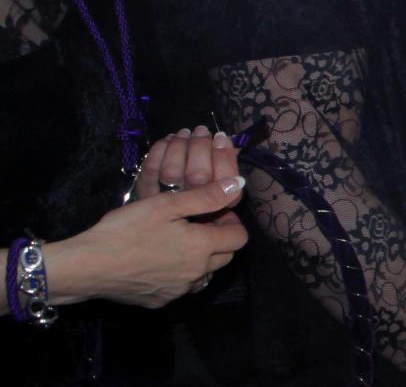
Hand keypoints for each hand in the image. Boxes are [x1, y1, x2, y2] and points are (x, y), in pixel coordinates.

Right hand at [45, 175, 247, 307]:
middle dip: (219, 238)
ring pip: (204, 274)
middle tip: (196, 223)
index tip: (212, 212)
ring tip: (178, 240)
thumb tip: (238, 185)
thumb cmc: (126, 230)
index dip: (231, 221)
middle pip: (225, 257)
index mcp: (201, 248)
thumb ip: (206, 196)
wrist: (85, 267)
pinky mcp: (158, 302)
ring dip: (201, 258)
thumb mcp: (167, 204)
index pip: (239, 238)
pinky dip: (180, 273)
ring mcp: (176, 291)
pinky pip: (181, 287)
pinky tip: (159, 259)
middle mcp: (195, 274)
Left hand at [133, 126, 239, 200]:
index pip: (225, 181)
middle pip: (198, 176)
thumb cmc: (200, 194)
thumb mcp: (221, 183)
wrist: (165, 217)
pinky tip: (169, 140)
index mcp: (218, 206)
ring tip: (185, 133)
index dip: (224, 156)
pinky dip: (160, 149)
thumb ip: (227, 164)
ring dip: (180, 145)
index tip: (221, 136)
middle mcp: (193, 209)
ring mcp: (167, 203)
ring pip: (172, 170)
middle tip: (202, 130)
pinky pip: (151, 168)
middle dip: (200, 146)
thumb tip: (226, 139)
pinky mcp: (147, 195)